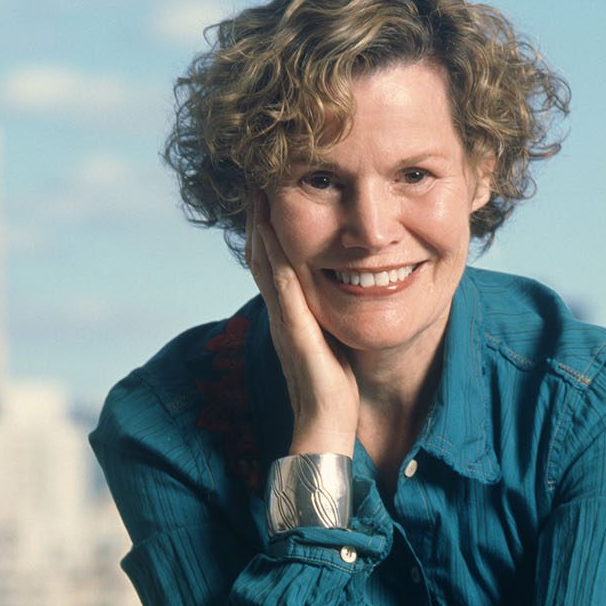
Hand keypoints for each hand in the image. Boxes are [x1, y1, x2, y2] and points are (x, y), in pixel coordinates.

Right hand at [246, 206, 358, 456]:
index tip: (271, 194)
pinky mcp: (292, 332)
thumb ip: (328, 316)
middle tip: (258, 180)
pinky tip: (271, 232)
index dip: (269, 227)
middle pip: (262, 255)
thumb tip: (348, 290)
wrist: (325, 425)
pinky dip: (274, 257)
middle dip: (259, 217)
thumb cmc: (333, 388)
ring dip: (261, 227)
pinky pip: (281, 288)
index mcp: (290, 313)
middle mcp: (280, 312)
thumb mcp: (331, 341)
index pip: (273, 262)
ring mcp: (283, 320)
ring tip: (259, 192)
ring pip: (265, 264)